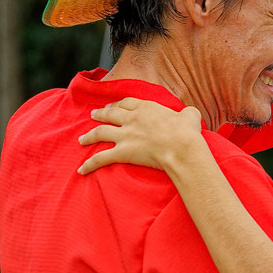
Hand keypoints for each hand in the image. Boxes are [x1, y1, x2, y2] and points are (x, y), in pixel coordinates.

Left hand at [77, 98, 203, 173]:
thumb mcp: (191, 115)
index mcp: (146, 108)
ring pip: (100, 132)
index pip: (127, 103)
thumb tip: (189, 113)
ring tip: (81, 139)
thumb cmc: (188, 132)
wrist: (181, 148)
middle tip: (94, 114)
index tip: (114, 106)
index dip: (119, 104)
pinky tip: (81, 169)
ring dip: (89, 135)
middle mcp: (132, 119)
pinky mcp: (122, 152)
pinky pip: (100, 158)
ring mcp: (125, 135)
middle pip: (111, 114)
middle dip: (101, 114)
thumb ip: (187, 112)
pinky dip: (89, 164)